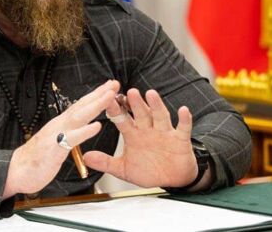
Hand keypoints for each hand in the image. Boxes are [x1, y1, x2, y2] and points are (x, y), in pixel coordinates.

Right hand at [2, 80, 118, 198]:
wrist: (16, 171)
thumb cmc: (37, 158)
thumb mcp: (56, 141)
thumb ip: (68, 132)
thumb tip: (79, 126)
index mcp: (61, 124)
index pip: (81, 105)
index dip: (96, 95)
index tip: (109, 86)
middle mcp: (59, 125)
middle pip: (82, 106)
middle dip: (99, 94)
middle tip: (114, 83)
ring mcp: (56, 135)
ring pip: (78, 117)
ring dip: (95, 105)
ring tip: (109, 96)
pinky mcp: (54, 149)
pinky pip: (72, 139)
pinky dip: (84, 132)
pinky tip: (96, 126)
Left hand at [82, 88, 197, 187]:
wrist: (172, 179)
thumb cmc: (149, 171)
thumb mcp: (124, 169)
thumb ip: (106, 162)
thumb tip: (86, 157)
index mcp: (133, 134)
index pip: (122, 119)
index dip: (115, 110)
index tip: (107, 99)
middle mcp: (148, 129)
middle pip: (141, 113)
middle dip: (135, 103)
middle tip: (129, 92)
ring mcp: (164, 132)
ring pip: (160, 116)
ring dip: (156, 105)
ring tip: (151, 94)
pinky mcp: (180, 139)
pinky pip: (183, 127)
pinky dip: (184, 119)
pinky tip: (183, 110)